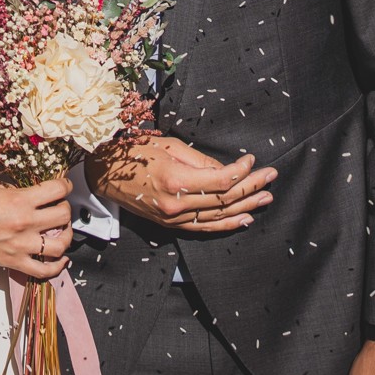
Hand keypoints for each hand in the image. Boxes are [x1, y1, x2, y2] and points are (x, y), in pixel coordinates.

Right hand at [0, 176, 74, 277]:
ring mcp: (22, 245)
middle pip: (64, 215)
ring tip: (63, 231)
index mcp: (19, 200)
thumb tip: (32, 193)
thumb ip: (15, 191)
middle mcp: (25, 223)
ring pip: (61, 244)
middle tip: (60, 207)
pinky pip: (44, 270)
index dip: (65, 186)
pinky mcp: (15, 262)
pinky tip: (61, 259)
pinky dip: (58, 266)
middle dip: (66, 208)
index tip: (64, 186)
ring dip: (67, 236)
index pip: (57, 190)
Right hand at [86, 137, 276, 232]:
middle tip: (271, 176)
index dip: (242, 171)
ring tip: (266, 197)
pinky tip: (244, 218)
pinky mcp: (170, 225)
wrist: (102, 175)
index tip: (252, 160)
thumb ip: (199, 161)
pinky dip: (227, 224)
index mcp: (175, 180)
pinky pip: (205, 228)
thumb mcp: (166, 146)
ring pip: (219, 216)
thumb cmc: (131, 154)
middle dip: (252, 187)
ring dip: (246, 206)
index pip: (221, 180)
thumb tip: (226, 170)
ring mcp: (173, 218)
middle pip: (225, 199)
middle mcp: (176, 204)